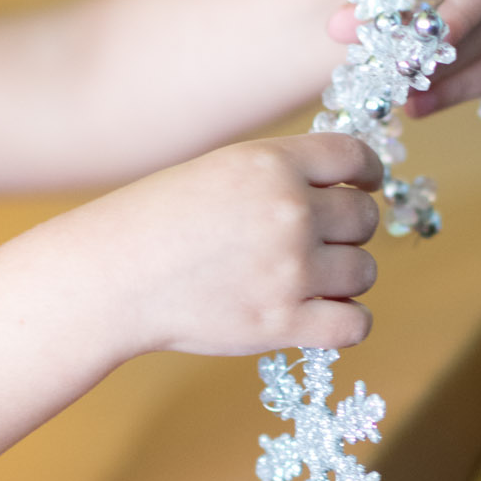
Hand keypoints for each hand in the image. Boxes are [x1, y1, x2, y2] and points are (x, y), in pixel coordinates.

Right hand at [102, 131, 381, 356]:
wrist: (112, 276)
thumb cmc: (156, 223)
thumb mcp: (219, 172)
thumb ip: (279, 176)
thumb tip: (343, 191)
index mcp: (272, 164)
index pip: (354, 157)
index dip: (368, 173)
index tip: (365, 186)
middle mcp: (289, 211)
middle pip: (364, 218)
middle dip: (348, 231)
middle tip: (317, 244)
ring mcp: (290, 269)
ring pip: (364, 271)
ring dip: (345, 277)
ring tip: (306, 282)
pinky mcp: (282, 322)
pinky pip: (355, 323)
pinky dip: (348, 321)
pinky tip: (323, 316)